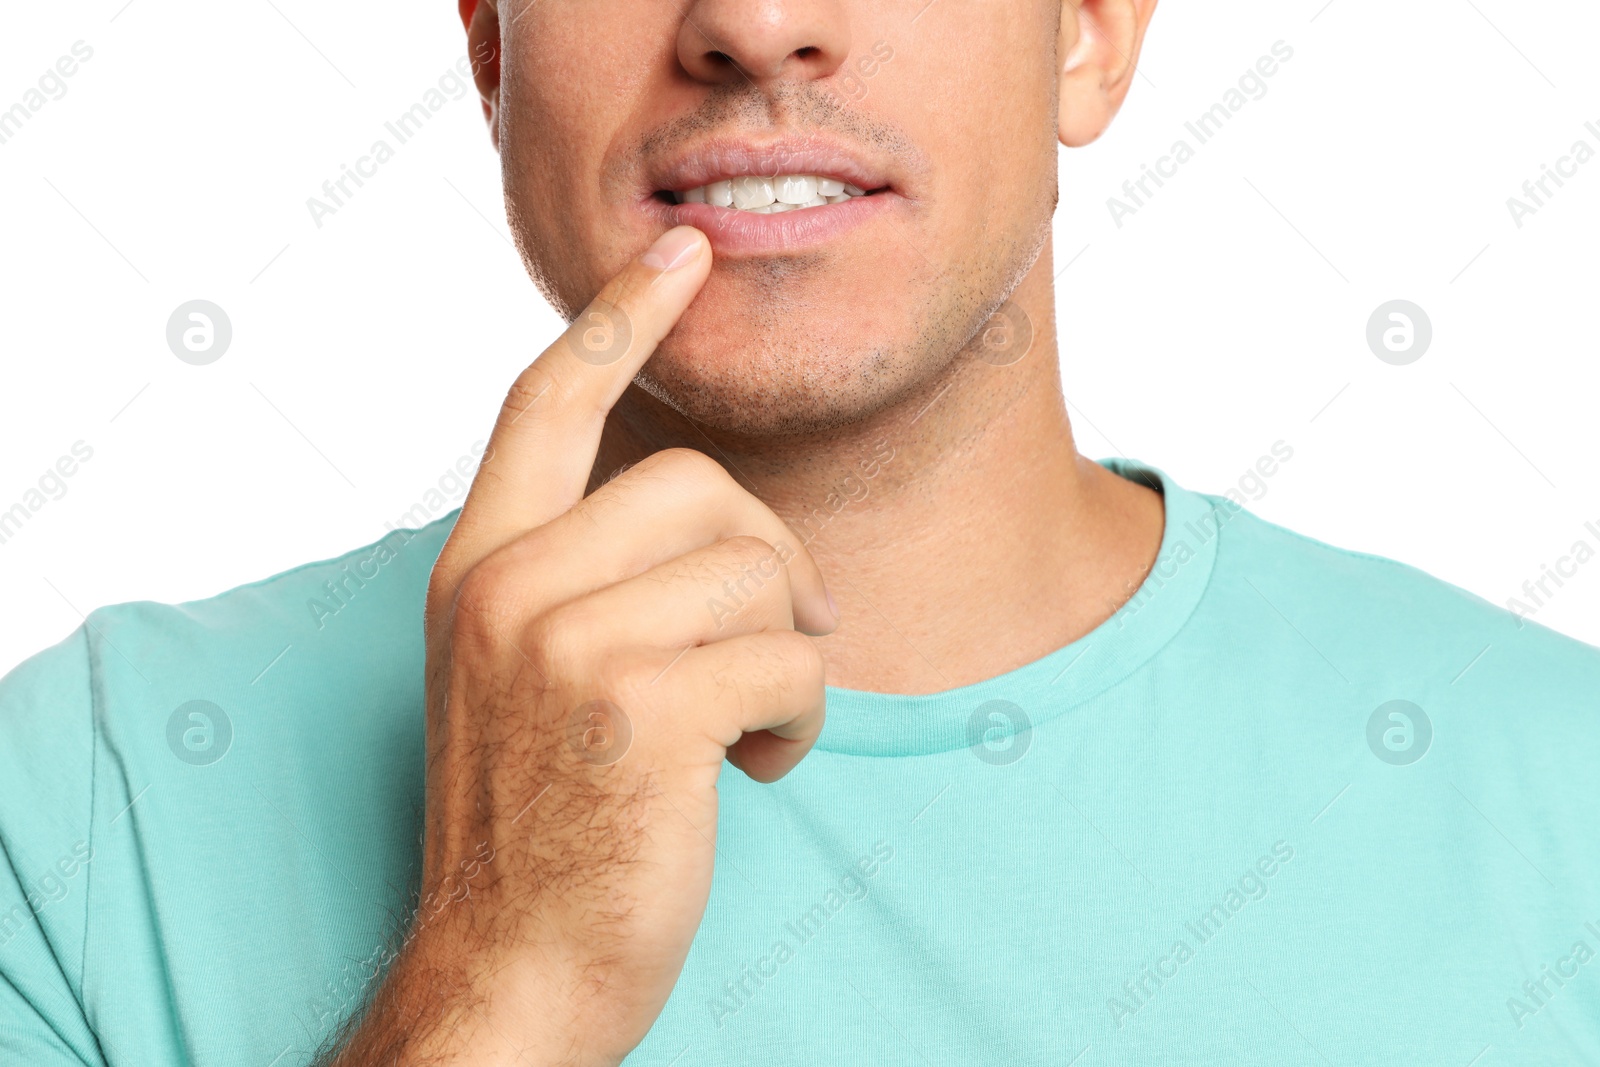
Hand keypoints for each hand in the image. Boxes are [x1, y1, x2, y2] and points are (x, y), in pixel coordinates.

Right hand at [322, 226, 836, 1066]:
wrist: (510, 970)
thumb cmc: (536, 826)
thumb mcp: (520, 676)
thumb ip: (576, 579)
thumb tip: (709, 521)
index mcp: (477, 568)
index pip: (545, 401)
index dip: (620, 316)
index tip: (679, 250)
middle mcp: (508, 588)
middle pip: (696, 483)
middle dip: (767, 554)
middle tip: (779, 632)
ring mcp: (567, 645)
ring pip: (756, 569)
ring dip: (790, 650)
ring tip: (757, 722)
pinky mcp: (642, 711)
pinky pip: (787, 657)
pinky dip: (802, 715)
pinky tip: (761, 768)